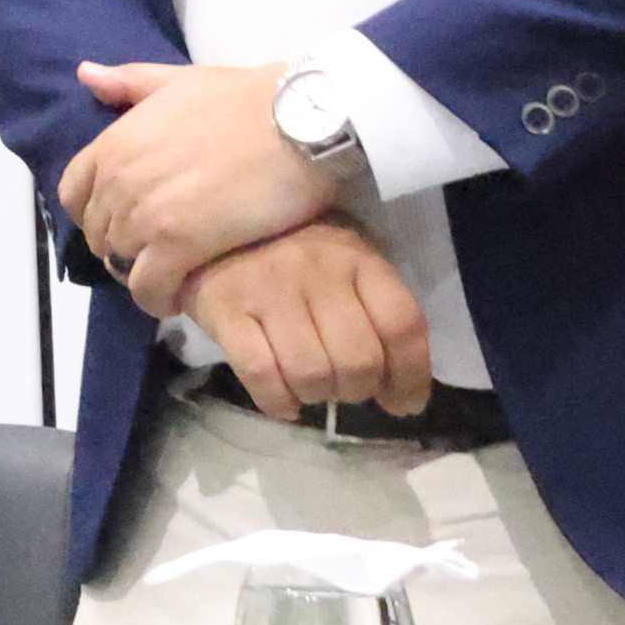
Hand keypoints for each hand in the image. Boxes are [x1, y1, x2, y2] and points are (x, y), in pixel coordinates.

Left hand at [59, 58, 341, 311]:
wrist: (297, 124)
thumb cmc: (245, 99)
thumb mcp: (178, 81)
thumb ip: (129, 84)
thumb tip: (85, 75)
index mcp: (114, 144)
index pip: (74, 193)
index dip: (94, 212)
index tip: (124, 222)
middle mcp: (118, 182)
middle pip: (98, 234)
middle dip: (121, 246)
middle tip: (155, 253)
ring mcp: (144, 215)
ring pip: (120, 264)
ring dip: (140, 274)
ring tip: (172, 274)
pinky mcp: (178, 246)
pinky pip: (149, 288)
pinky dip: (159, 298)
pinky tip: (182, 296)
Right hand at [174, 219, 435, 418]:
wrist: (212, 222)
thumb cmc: (295, 250)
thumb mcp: (347, 263)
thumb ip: (376, 313)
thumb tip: (400, 391)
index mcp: (356, 257)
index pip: (402, 325)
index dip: (411, 376)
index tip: (402, 402)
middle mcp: (315, 268)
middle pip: (358, 360)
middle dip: (357, 391)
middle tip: (345, 389)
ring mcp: (266, 287)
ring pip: (311, 373)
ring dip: (317, 396)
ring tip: (312, 389)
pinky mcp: (222, 307)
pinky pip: (260, 374)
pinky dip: (278, 401)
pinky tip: (283, 401)